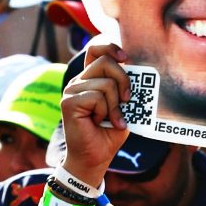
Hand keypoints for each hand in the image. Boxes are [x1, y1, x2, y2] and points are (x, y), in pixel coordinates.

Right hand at [57, 43, 131, 184]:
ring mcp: (71, 90)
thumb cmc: (109, 133)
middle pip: (105, 61)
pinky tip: (98, 122)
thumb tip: (136, 70)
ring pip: (105, 83)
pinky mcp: (68, 102)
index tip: (126, 58)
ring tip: (110, 119)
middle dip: (123, 80)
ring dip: (114, 105)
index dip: (111, 48)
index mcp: (90, 79)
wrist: (95, 158)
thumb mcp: (123, 106)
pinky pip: (97, 97)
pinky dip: (105, 112)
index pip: (96, 50)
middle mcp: (79, 81)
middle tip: (126, 101)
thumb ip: (124, 88)